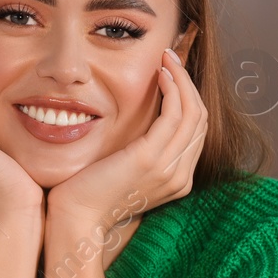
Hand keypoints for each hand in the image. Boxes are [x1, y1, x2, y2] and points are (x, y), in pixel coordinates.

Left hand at [46, 46, 206, 233]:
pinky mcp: (151, 159)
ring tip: (166, 60)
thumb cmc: (91, 194)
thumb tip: (145, 120)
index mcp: (177, 180)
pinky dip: (173, 89)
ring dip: (182, 80)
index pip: (196, 131)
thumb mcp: (125, 170)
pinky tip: (160, 75)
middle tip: (171, 58)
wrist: (77, 219)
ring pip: (193, 113)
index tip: (172, 74)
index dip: (188, 98)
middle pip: (200, 119)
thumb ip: (142, 150)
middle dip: (188, 83)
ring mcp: (169, 169)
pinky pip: (175, 115)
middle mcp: (180, 177)